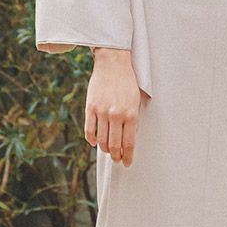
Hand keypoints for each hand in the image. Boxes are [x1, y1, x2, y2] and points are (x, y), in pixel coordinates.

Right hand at [85, 47, 140, 165]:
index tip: (127, 163)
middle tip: (117, 160)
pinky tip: (95, 142)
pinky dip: (92, 140)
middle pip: (114, 145)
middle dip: (116, 156)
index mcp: (131, 114)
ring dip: (105, 149)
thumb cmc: (127, 82)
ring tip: (108, 151)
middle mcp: (116, 115)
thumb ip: (134, 119)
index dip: (127, 156)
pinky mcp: (90, 108)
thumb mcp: (136, 100)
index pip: (129, 143)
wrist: (113, 63)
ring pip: (102, 140)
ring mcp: (102, 112)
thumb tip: (130, 139)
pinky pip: (89, 130)